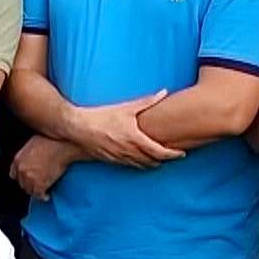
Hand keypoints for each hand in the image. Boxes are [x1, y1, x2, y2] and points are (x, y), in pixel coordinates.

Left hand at [11, 135, 80, 200]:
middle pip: (22, 184)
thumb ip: (28, 153)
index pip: (14, 175)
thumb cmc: (50, 140)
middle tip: (36, 186)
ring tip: (41, 192)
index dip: (21, 178)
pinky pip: (39, 194)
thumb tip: (32, 156)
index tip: (27, 179)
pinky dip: (43, 196)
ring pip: (30, 190)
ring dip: (35, 192)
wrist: (61, 146)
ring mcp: (30, 178)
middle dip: (28, 185)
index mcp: (17, 160)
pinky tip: (46, 196)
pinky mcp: (40, 184)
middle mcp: (21, 170)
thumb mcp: (32, 144)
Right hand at [64, 91, 183, 167]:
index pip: (160, 152)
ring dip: (152, 163)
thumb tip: (164, 92)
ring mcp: (119, 157)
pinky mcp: (110, 159)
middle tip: (173, 155)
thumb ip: (147, 101)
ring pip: (141, 165)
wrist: (77, 127)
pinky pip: (129, 165)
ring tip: (158, 158)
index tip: (182, 153)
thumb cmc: (101, 116)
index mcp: (135, 139)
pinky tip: (139, 159)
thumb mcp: (125, 107)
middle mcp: (128, 151)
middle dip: (164, 160)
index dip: (173, 154)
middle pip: (153, 161)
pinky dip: (138, 163)